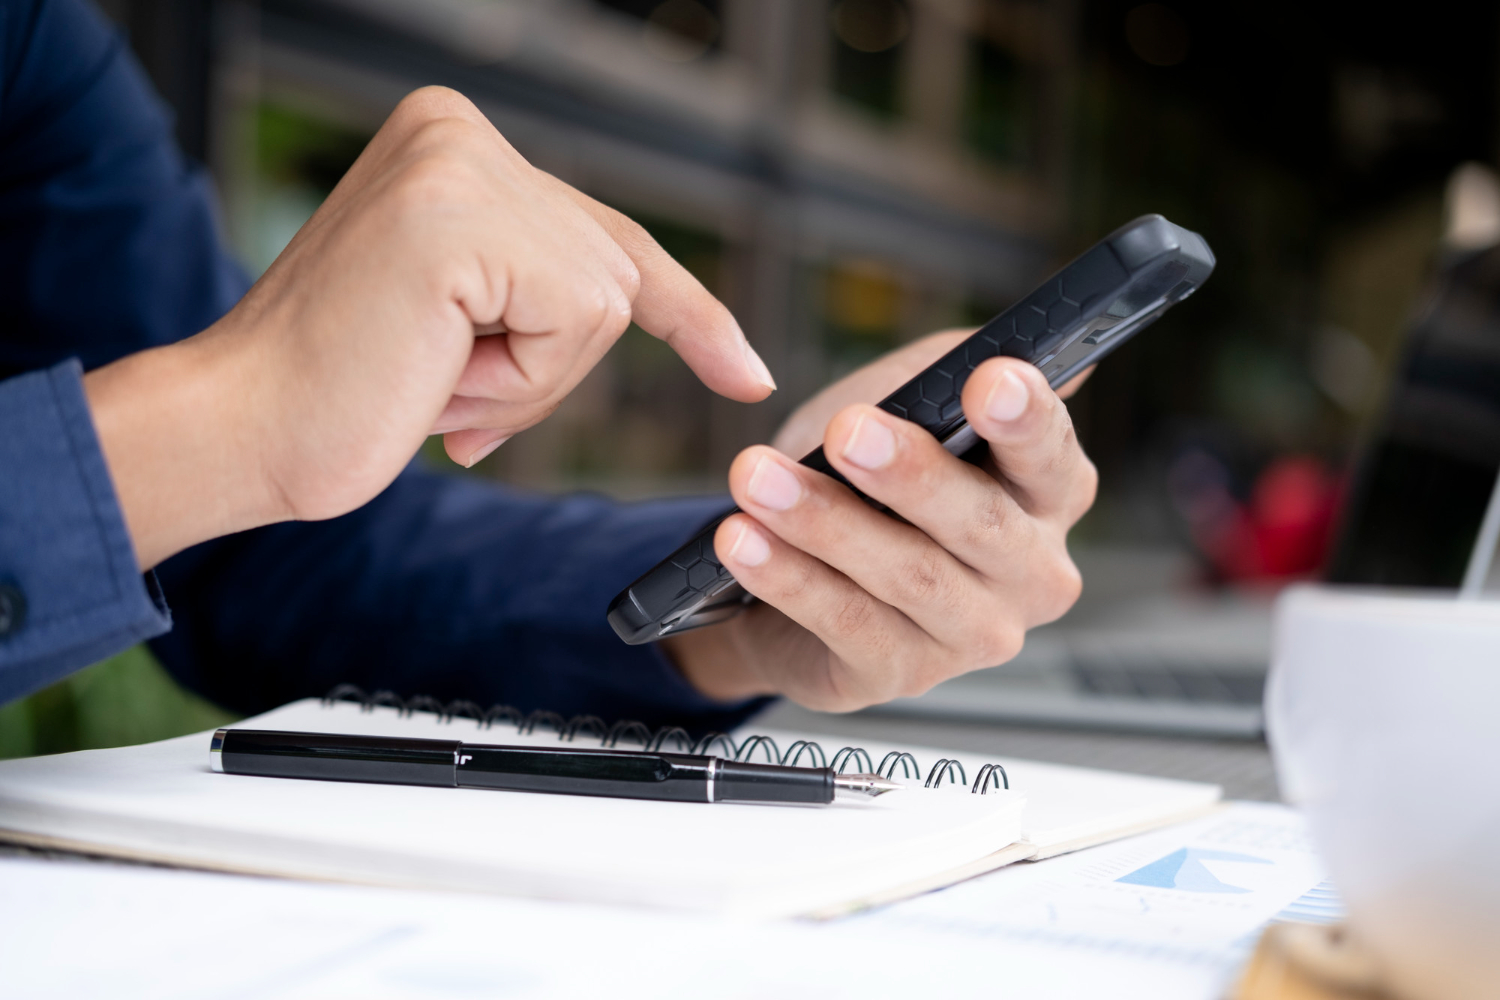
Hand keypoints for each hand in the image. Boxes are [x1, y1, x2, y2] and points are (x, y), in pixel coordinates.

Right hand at [83, 86, 773, 569]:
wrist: (244, 430)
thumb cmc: (346, 394)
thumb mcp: (472, 325)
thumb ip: (541, 288)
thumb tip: (636, 299)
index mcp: (453, 144)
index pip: (607, 233)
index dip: (687, 313)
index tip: (746, 373)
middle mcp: (459, 133)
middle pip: (616, 270)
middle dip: (557, 366)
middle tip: (449, 390)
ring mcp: (460, 165)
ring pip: (607, 299)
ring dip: (536, 381)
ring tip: (434, 381)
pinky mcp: (462, 217)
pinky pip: (580, 319)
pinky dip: (525, 380)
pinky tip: (436, 375)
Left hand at [663, 330, 1095, 710]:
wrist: (794, 573)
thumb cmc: (868, 483)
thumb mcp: (904, 409)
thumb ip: (944, 375)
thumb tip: (990, 352)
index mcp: (1049, 495)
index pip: (1050, 452)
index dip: (1024, 417)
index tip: (988, 381)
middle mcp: (1031, 574)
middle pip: (981, 522)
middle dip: (910, 472)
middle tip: (847, 431)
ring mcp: (973, 634)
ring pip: (908, 574)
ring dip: (826, 521)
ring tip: (758, 478)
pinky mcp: (901, 674)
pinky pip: (845, 621)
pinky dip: (789, 577)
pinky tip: (743, 542)